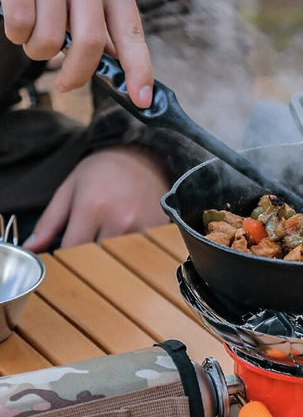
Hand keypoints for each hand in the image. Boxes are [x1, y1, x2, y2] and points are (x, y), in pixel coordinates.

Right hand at [0, 0, 152, 107]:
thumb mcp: (91, 3)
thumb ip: (107, 37)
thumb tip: (126, 83)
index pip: (132, 36)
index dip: (139, 72)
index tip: (142, 101)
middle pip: (90, 44)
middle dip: (77, 74)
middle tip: (66, 84)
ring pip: (50, 40)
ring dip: (39, 52)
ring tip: (36, 35)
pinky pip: (21, 25)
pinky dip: (17, 35)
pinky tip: (20, 23)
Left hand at [24, 147, 169, 251]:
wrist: (144, 157)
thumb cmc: (103, 171)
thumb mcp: (70, 189)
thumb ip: (49, 221)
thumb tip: (32, 247)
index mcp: (91, 207)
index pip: (73, 251)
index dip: (66, 257)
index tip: (65, 253)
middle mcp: (119, 220)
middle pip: (97, 259)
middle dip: (88, 259)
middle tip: (86, 247)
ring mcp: (141, 227)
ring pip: (119, 259)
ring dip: (110, 256)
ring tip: (106, 240)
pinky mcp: (157, 231)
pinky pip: (138, 253)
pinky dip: (129, 252)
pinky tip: (125, 238)